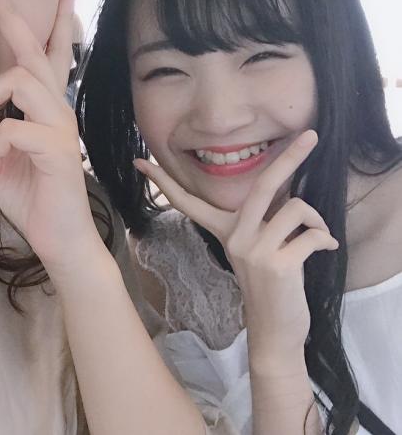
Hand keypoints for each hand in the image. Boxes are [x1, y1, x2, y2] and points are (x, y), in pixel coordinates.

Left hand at [0, 0, 100, 274]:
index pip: (38, 54)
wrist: (58, 238)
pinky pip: (14, 129)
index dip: (31, 20)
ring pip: (19, 80)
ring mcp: (60, 125)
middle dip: (11, 13)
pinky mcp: (58, 149)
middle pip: (33, 49)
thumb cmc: (31, 195)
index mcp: (41, 107)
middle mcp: (55, 107)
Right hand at [134, 131, 337, 363]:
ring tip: (317, 237)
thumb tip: (288, 198)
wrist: (276, 330)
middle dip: (290, 157)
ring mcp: (254, 250)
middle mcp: (235, 238)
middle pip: (262, 184)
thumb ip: (263, 221)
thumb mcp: (258, 248)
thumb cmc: (271, 285)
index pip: (188, 200)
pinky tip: (326, 250)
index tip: (140, 161)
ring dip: (317, 220)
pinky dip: (325, 239)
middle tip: (311, 135)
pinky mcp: (277, 264)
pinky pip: (312, 234)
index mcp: (224, 231)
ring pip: (296, 208)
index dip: (163, 180)